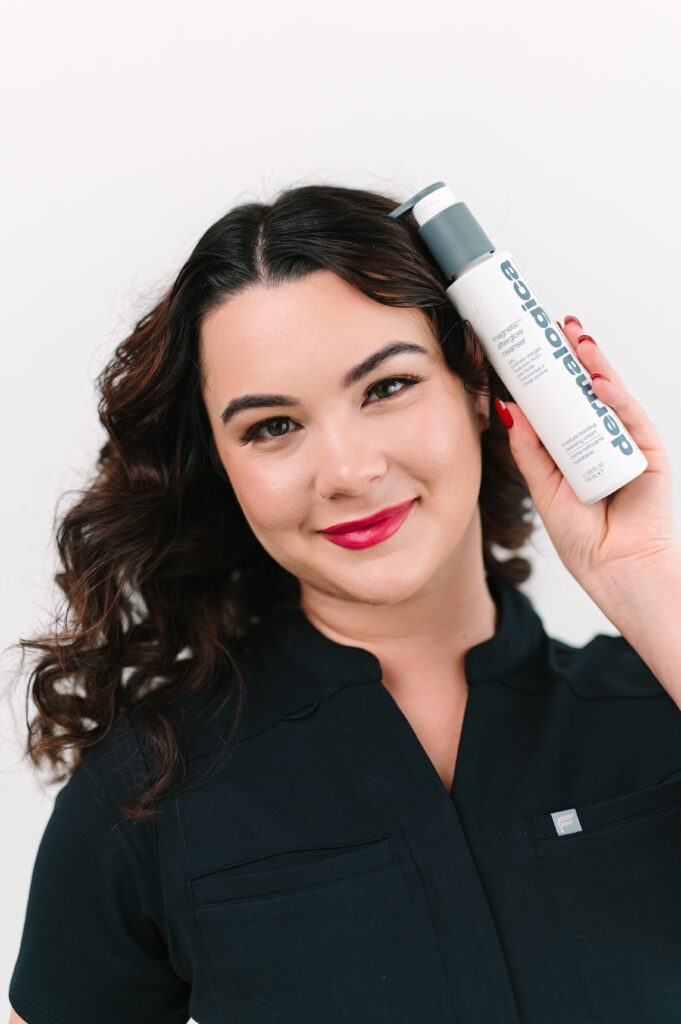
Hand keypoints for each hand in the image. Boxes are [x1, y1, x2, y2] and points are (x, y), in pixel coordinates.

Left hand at [499, 315, 677, 595]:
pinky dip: (615, 397)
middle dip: (572, 356)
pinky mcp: (648, 451)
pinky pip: (630, 418)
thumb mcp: (543, 486)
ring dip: (594, 365)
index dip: (549, 372)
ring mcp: (625, 442)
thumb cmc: (582, 537)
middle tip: (555, 326)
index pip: (562, 400)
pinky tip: (597, 380)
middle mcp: (601, 438)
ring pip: (610, 395)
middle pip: (587, 389)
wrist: (614, 569)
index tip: (531, 343)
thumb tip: (508, 408)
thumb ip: (528, 449)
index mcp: (574, 445)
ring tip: (576, 339)